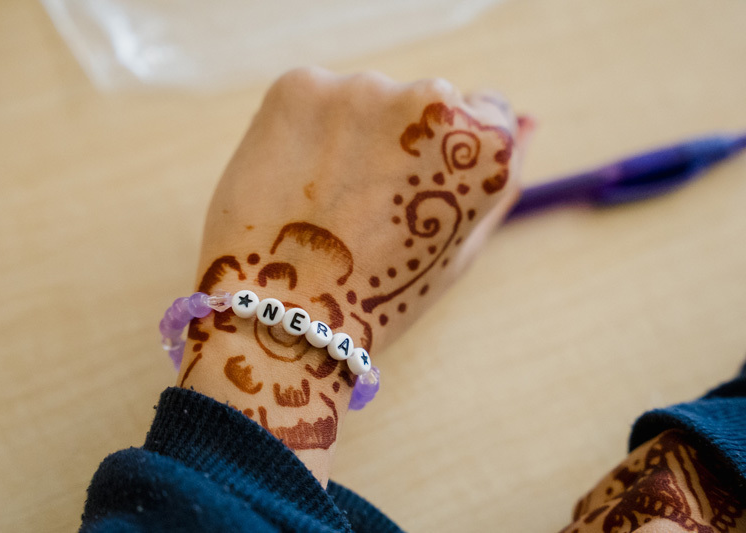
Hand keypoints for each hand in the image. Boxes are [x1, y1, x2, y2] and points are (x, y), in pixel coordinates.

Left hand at [177, 67, 532, 483]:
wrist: (282, 318)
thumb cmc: (378, 296)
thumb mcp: (461, 248)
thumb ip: (505, 180)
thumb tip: (532, 121)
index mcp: (484, 142)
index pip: (486, 110)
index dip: (445, 158)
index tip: (417, 191)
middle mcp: (430, 99)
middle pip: (426, 101)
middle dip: (401, 143)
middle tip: (364, 207)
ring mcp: (360, 87)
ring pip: (367, 99)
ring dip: (353, 136)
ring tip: (326, 201)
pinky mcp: (298, 87)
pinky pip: (315, 98)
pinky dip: (306, 132)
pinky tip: (294, 182)